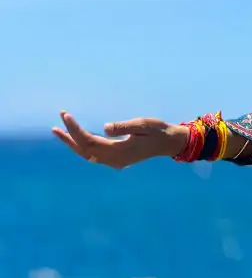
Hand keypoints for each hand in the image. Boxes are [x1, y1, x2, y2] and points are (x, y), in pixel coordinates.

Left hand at [52, 112, 188, 169]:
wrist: (169, 143)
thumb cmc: (157, 131)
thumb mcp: (142, 124)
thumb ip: (124, 127)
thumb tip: (105, 128)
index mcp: (119, 151)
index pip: (88, 141)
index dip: (75, 129)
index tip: (66, 115)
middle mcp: (114, 160)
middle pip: (84, 150)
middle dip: (69, 138)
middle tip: (55, 126)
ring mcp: (115, 162)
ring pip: (87, 155)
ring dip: (72, 144)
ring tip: (59, 132)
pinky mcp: (117, 160)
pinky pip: (93, 156)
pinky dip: (81, 147)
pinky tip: (76, 140)